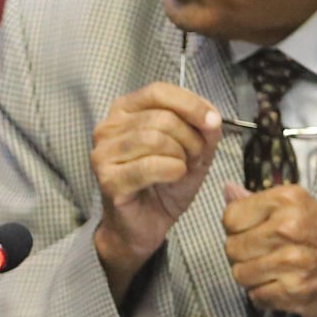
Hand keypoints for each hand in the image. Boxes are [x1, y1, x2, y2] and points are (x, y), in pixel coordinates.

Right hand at [89, 82, 225, 295]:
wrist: (145, 224)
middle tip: (196, 157)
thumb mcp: (192, 150)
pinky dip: (172, 170)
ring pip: (154, 139)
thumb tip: (212, 118)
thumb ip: (203, 130)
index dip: (190, 103)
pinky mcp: (108, 179)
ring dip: (181, 155)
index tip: (213, 121)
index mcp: (125, 110)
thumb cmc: (163, 183)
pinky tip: (174, 177)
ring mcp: (103, 153)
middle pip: (161, 117)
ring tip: (183, 168)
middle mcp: (108, 126)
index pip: (158, 91)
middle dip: (190, 137)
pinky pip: (149, 165)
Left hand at [220, 182, 316, 316]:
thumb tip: (228, 190)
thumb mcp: (300, 206)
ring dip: (252, 277)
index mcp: (287, 200)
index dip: (236, 228)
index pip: (231, 217)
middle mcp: (287, 228)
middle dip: (242, 254)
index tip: (251, 232)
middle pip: (232, 247)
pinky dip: (265, 295)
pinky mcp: (293, 290)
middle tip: (264, 254)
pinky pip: (256, 296)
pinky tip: (282, 284)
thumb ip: (259, 201)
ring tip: (273, 270)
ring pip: (240, 274)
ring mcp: (290, 261)